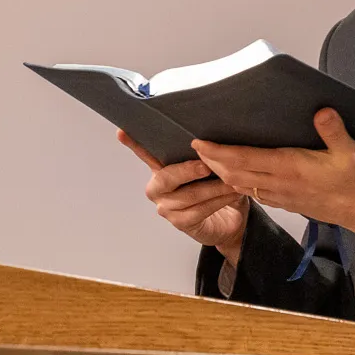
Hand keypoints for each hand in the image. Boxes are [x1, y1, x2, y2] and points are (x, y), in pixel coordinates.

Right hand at [117, 131, 250, 264]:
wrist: (230, 220)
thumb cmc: (218, 188)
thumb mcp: (214, 168)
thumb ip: (206, 155)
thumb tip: (210, 140)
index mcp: (162, 169)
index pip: (146, 155)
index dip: (134, 144)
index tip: (121, 131)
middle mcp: (158, 188)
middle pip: (166, 177)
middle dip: (187, 171)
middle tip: (206, 166)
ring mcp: (166, 207)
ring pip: (188, 195)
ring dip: (214, 187)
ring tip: (233, 181)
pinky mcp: (180, 223)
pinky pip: (199, 211)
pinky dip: (218, 201)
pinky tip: (232, 194)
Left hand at [192, 109, 354, 238]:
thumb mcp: (354, 152)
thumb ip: (335, 132)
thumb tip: (322, 111)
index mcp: (291, 168)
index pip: (245, 160)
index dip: (218, 152)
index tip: (199, 142)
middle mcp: (281, 183)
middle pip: (235, 174)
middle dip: (212, 162)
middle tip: (195, 148)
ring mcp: (284, 195)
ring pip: (243, 185)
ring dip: (223, 174)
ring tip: (209, 161)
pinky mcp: (290, 202)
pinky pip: (256, 194)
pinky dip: (239, 184)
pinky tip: (237, 177)